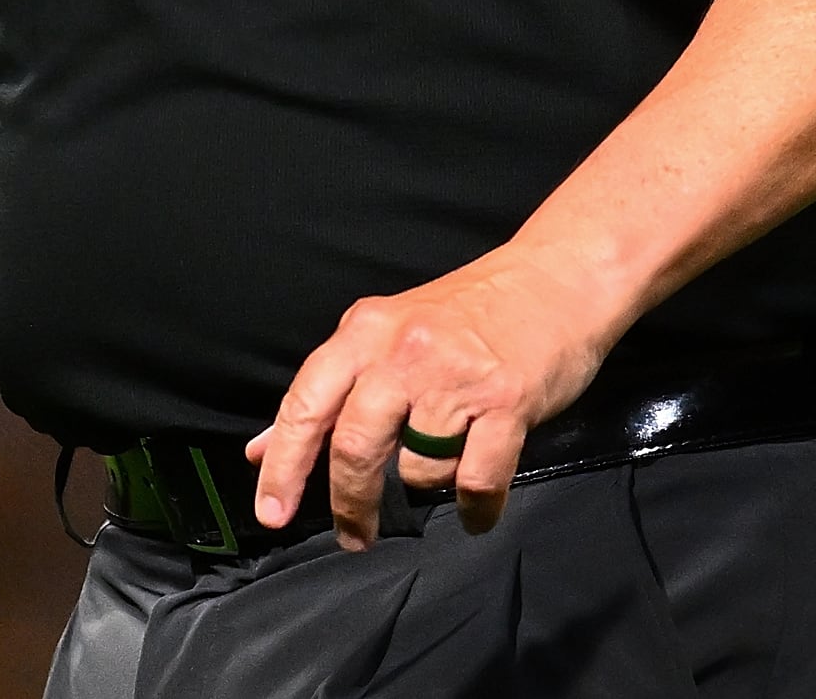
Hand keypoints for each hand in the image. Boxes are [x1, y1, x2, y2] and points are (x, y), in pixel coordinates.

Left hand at [245, 245, 620, 548]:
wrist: (554, 278)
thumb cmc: (466, 312)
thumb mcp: (383, 332)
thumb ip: (328, 391)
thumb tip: (261, 450)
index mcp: (363, 332)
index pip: (305, 404)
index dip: (283, 464)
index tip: (272, 512)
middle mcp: (402, 351)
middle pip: (354, 445)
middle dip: (350, 503)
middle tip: (354, 536)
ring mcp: (455, 377)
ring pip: (418, 470)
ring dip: (428, 488)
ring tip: (445, 472)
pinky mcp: (507, 401)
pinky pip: (477, 481)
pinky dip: (476, 509)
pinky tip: (476, 511)